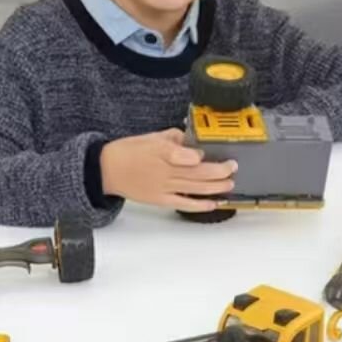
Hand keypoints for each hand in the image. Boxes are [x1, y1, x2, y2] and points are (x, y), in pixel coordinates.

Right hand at [100, 129, 237, 212]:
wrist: (108, 170)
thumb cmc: (130, 150)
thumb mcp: (152, 136)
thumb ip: (174, 137)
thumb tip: (191, 140)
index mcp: (162, 152)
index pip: (184, 155)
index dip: (198, 156)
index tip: (207, 153)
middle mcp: (165, 171)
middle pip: (197, 173)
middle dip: (219, 171)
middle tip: (233, 167)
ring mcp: (164, 187)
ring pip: (195, 188)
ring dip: (215, 188)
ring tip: (230, 185)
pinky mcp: (161, 200)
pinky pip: (184, 203)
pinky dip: (200, 205)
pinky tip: (214, 204)